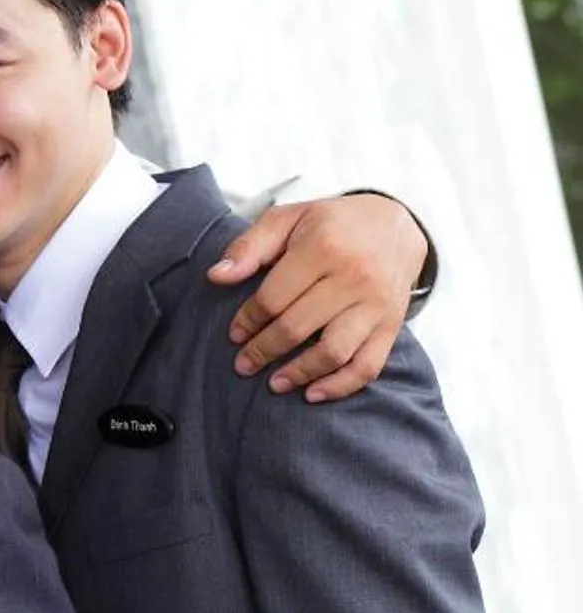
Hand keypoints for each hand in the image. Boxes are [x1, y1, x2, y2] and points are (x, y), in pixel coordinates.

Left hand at [212, 193, 428, 401]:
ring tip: (273, 383)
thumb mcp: (287, 218)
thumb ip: (249, 246)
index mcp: (323, 248)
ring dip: (299, 373)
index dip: (248, 320)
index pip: (274, 298)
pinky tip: (314, 394)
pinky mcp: (392, 324)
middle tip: (243, 365)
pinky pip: (368, 365)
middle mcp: (354, 278)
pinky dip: (341, 386)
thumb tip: (216, 276)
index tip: (234, 334)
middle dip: (264, 350)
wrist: (396, 224)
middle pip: (298, 327)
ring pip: (333, 351)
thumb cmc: (331, 224)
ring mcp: (376, 304)